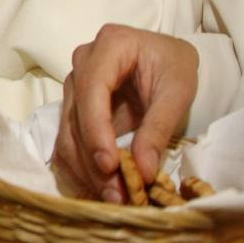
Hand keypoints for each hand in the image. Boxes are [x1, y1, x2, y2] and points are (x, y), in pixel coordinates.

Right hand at [53, 24, 197, 202]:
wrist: (166, 59)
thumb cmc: (174, 67)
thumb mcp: (178, 93)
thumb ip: (158, 129)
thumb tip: (142, 172)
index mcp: (110, 46)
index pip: (92, 89)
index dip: (96, 129)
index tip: (109, 165)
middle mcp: (82, 62)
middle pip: (74, 115)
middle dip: (91, 158)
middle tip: (117, 194)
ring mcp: (73, 84)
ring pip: (66, 131)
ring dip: (84, 168)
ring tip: (113, 197)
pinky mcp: (73, 106)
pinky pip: (68, 139)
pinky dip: (80, 167)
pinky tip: (98, 188)